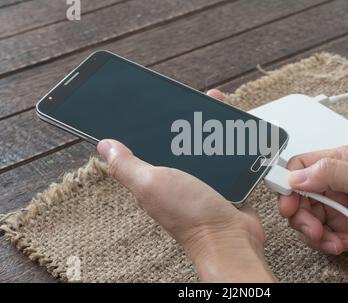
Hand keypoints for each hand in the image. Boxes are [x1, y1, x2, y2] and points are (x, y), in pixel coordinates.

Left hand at [97, 89, 274, 281]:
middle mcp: (174, 178)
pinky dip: (227, 139)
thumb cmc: (191, 214)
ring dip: (207, 124)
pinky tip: (233, 126)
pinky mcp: (221, 180)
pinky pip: (222, 154)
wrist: (231, 236)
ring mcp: (199, 178)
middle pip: (175, 140)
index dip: (143, 125)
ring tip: (213, 103)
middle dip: (181, 118)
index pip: (142, 146)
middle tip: (189, 98)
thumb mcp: (151, 184)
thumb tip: (104, 146)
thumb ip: (127, 166)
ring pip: (201, 143)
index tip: (148, 102)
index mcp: (153, 178)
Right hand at [279, 146, 347, 268]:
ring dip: (313, 232)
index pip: (301, 165)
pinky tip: (343, 244)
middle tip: (311, 226)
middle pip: (297, 195)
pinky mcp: (339, 228)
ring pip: (304, 217)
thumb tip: (297, 176)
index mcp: (341, 162)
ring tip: (330, 239)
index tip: (286, 199)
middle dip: (299, 213)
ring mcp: (336, 207)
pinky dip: (325, 243)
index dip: (287, 182)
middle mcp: (335, 183)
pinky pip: (317, 236)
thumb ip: (332, 173)